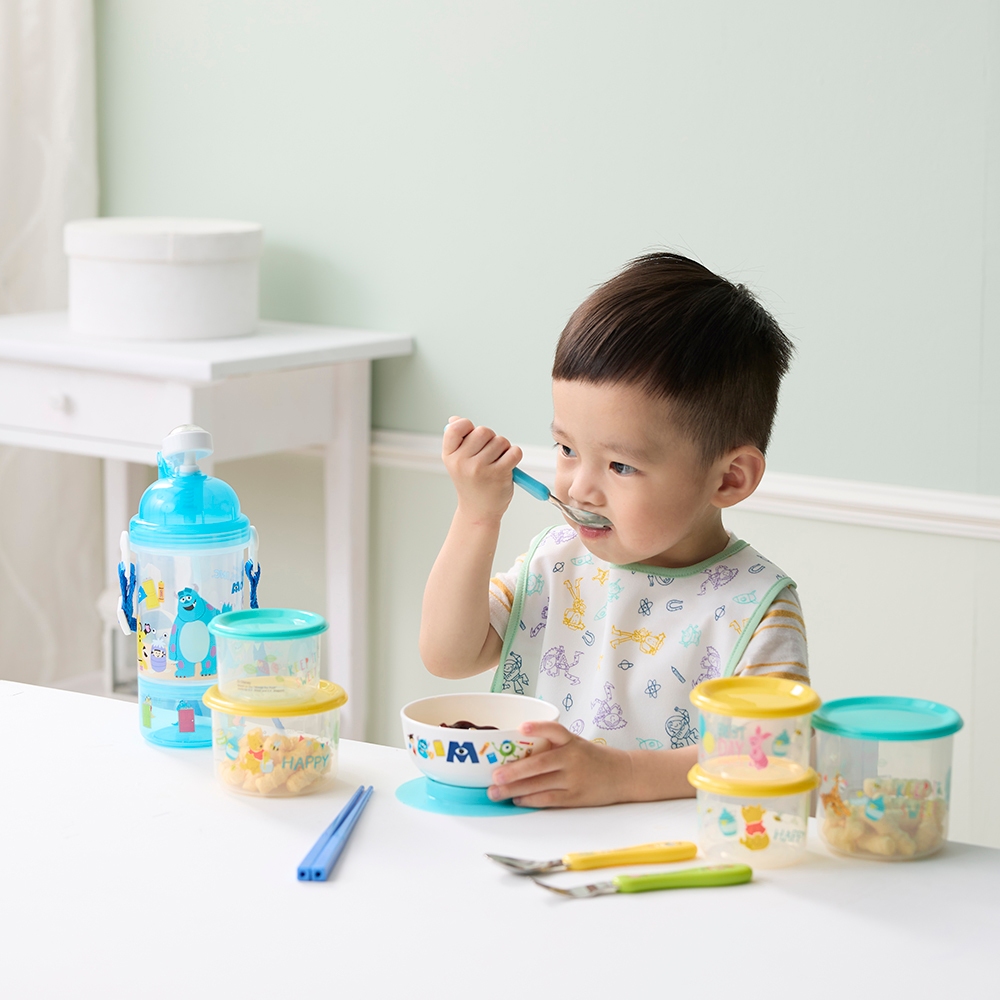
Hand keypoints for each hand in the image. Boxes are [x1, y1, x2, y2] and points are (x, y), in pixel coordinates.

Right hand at [442, 416, 522, 521]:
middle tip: (489, 453)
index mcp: (449, 455)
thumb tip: (455, 419)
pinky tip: (507, 466)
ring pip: (501, 441)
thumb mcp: (457, 462)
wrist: (478, 511)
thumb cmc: (471, 483)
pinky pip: (514, 452)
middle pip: (483, 431)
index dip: (468, 426)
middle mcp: (462, 462)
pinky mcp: (499, 474)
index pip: (455, 427)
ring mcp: (480, 468)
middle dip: (491, 438)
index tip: (472, 437)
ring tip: (496, 463)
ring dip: (503, 449)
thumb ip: (458, 440)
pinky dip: (514, 456)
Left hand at [488, 721, 633, 807]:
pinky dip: (531, 800)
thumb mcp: (576, 744)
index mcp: (572, 741)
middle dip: (515, 771)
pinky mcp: (575, 797)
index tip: (521, 727)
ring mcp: (574, 779)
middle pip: (540, 764)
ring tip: (496, 792)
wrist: (623, 774)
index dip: (538, 728)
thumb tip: (513, 753)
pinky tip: (517, 800)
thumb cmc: (592, 758)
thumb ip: (552, 746)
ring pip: (540, 784)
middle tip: (495, 775)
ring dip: (515, 789)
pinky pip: (549, 799)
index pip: (554, 730)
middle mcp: (573, 758)